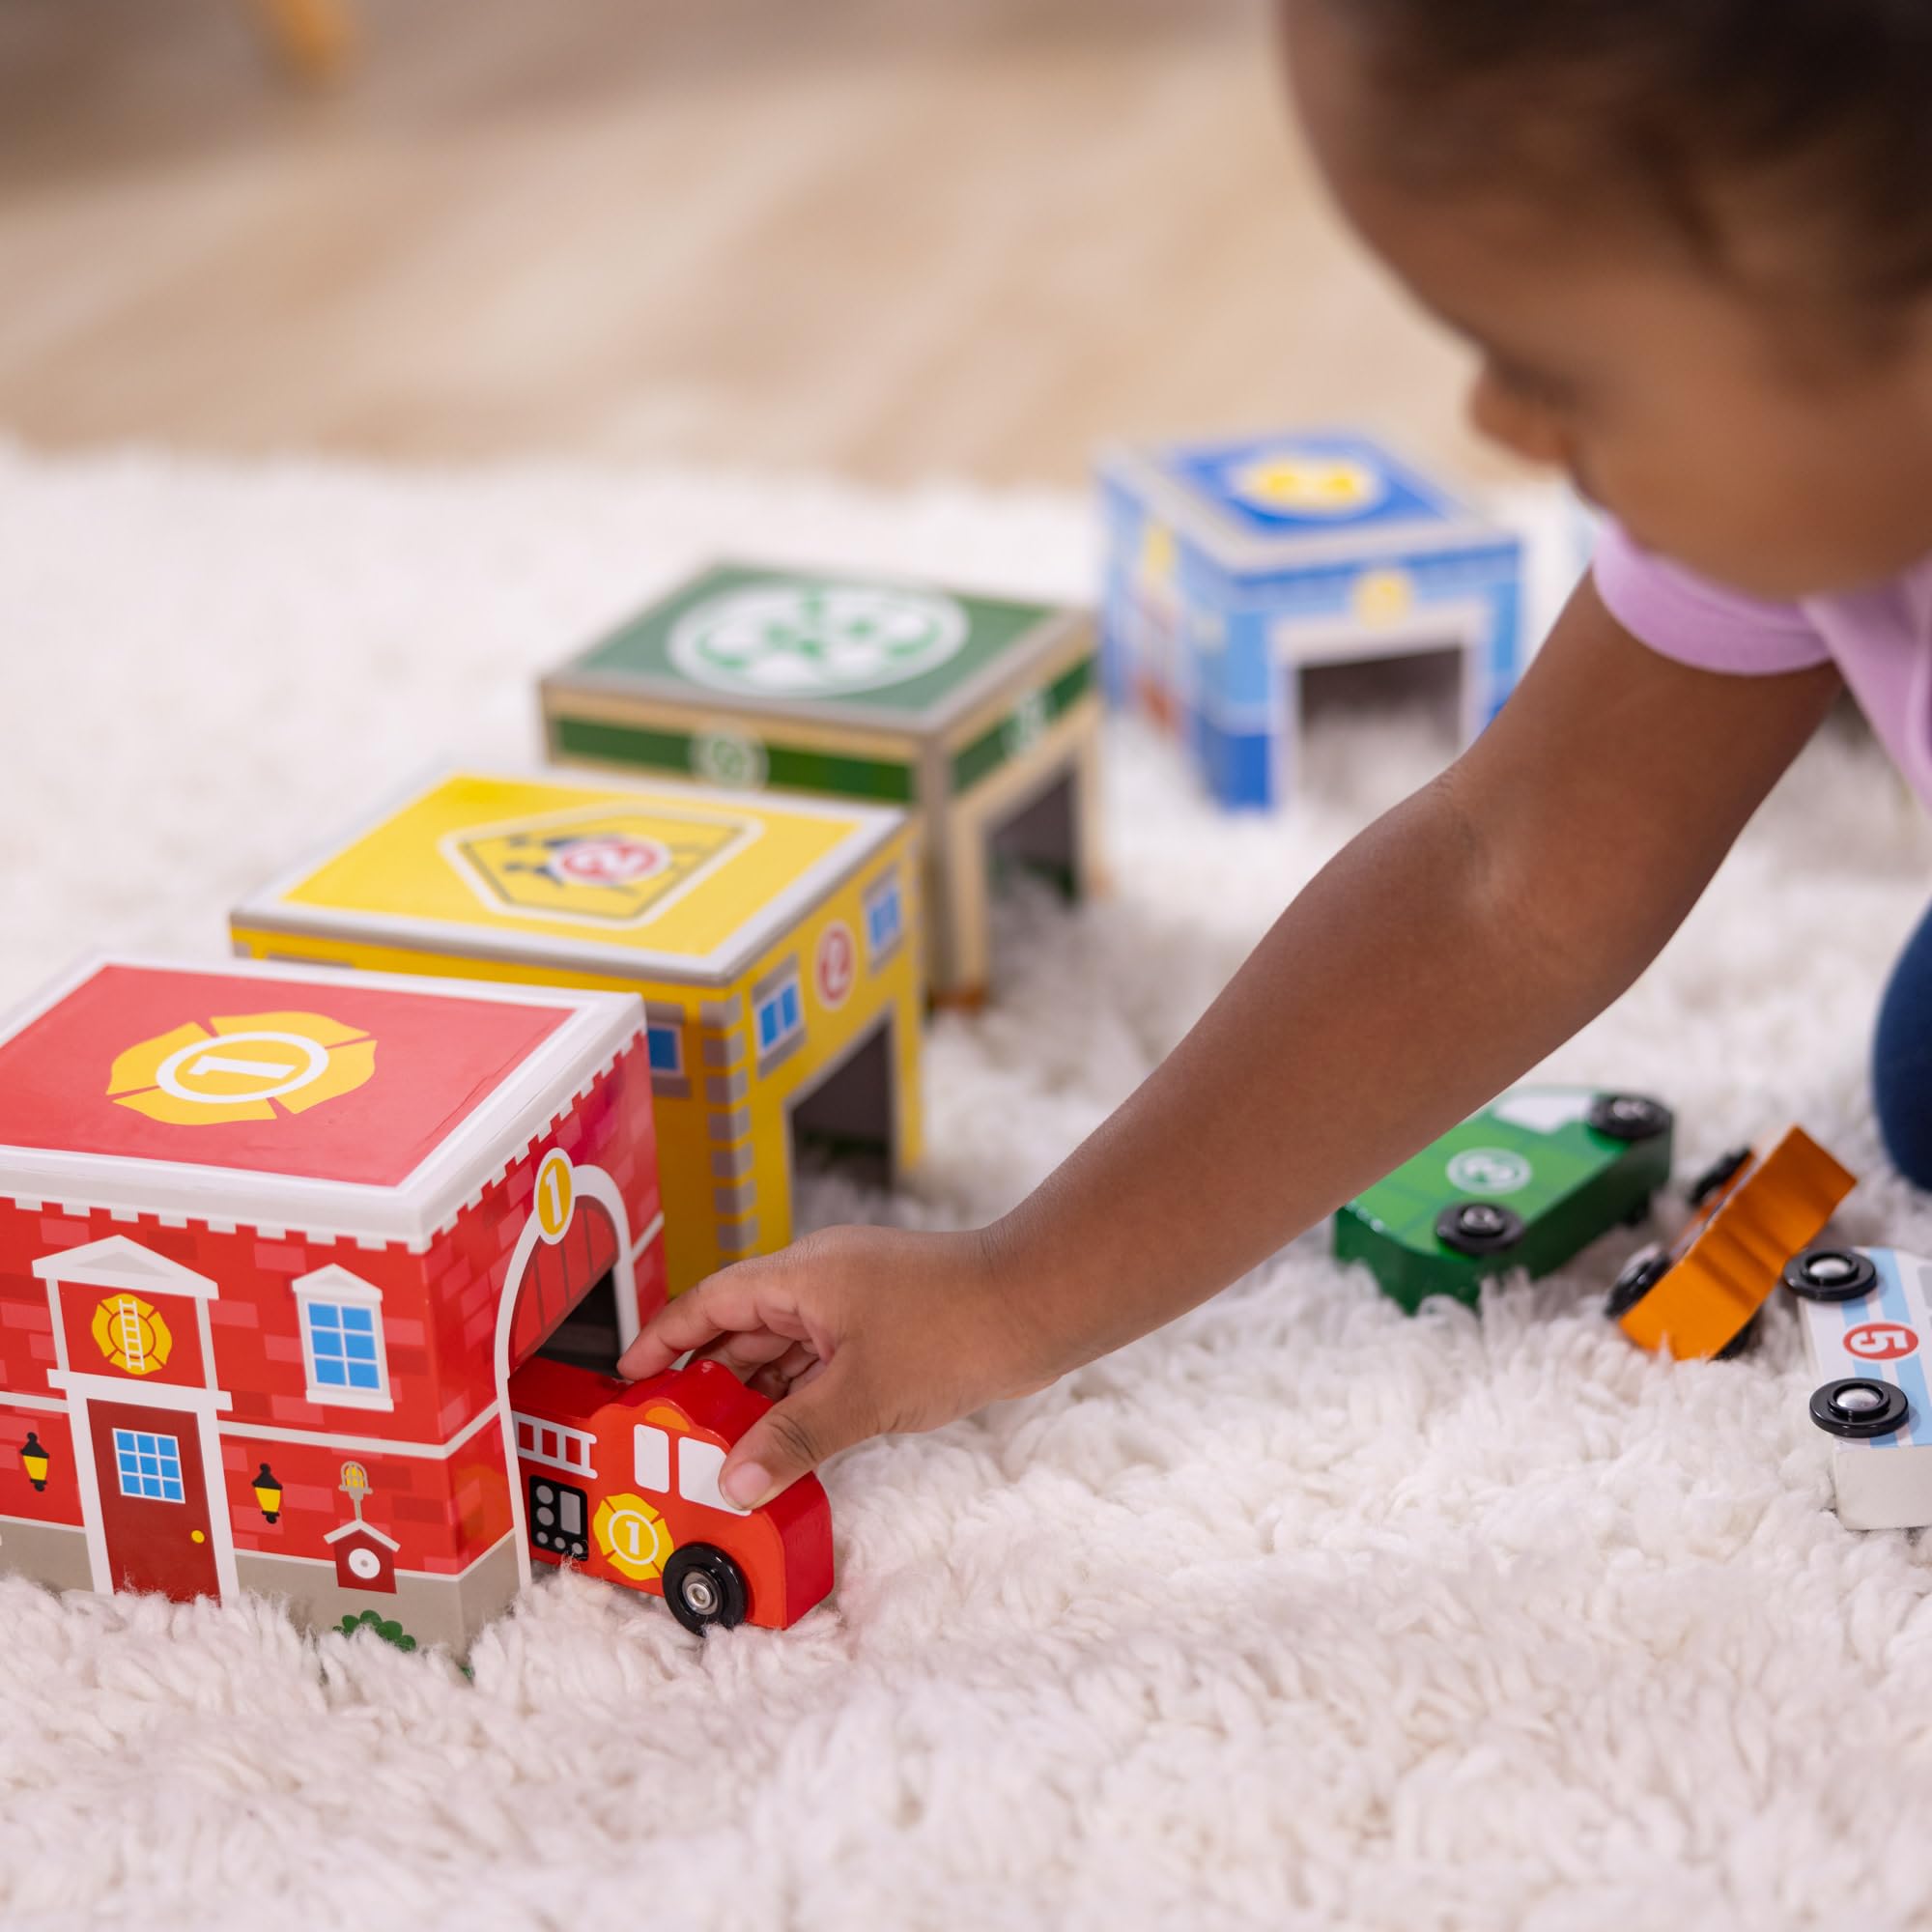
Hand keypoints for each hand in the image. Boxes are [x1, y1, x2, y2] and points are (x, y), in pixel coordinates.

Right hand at [615, 1222, 1055, 1508]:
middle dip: (706, 1383)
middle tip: (670, 1436)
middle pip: (742, 1331)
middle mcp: (819, 1284)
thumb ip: (792, 1438)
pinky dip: (799, 1403)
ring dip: (755, 1400)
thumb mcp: (861, 1394)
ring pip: (784, 1353)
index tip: (629, 1377)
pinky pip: (820, 1366)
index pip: (709, 1302)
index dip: (664, 1339)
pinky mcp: (883, 1331)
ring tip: (719, 1453)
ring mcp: (853, 1306)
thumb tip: (733, 1481)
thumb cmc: (953, 1327)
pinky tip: (785, 1446)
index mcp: (799, 1277)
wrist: (1038, 1306)